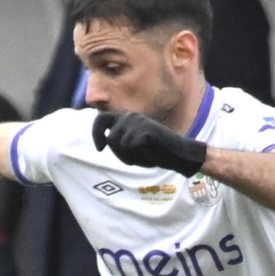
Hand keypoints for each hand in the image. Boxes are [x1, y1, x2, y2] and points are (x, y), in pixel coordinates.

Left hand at [92, 112, 207, 176]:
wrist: (178, 153)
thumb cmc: (155, 152)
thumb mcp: (132, 145)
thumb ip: (119, 141)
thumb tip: (105, 140)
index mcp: (126, 118)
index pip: (101, 119)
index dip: (97, 134)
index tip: (100, 148)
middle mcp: (130, 116)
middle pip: (110, 139)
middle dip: (120, 154)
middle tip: (135, 158)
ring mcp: (137, 122)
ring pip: (120, 146)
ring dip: (130, 157)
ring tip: (146, 154)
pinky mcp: (143, 130)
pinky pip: (132, 150)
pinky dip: (141, 157)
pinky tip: (152, 154)